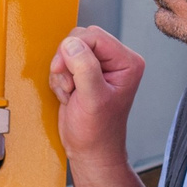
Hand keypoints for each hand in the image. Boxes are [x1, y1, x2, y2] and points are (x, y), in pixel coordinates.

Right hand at [48, 26, 144, 163]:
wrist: (90, 151)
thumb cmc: (97, 132)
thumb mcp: (92, 99)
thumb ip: (85, 69)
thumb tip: (71, 44)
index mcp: (127, 62)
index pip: (94, 36)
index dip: (74, 50)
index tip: (66, 72)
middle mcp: (115, 60)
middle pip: (80, 38)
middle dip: (67, 62)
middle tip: (71, 86)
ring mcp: (99, 66)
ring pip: (68, 49)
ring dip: (62, 72)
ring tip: (71, 94)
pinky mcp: (84, 73)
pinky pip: (63, 62)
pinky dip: (59, 79)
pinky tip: (69, 95)